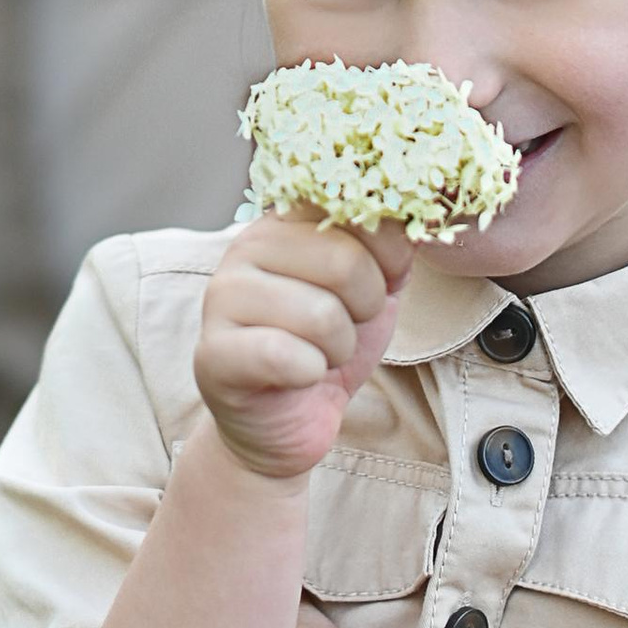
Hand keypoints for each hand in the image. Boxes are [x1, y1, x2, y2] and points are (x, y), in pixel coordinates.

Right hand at [195, 214, 412, 482]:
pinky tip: (299, 375)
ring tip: (318, 352)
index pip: (355, 207)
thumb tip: (414, 218)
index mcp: (287, 219)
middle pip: (345, 262)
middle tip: (345, 326)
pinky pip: (284, 355)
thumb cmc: (327, 346)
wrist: (285, 420)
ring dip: (339, 348)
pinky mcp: (214, 352)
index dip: (389, 254)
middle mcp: (247, 245)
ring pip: (321, 315)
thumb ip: (390, 246)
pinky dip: (310, 372)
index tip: (380, 281)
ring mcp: (223, 297)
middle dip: (365, 309)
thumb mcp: (373, 287)